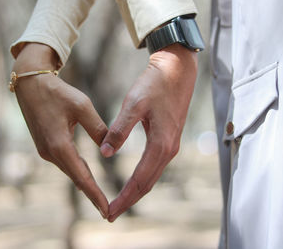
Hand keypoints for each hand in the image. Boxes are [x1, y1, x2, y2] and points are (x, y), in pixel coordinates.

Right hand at [13, 43, 108, 217]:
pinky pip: (64, 162)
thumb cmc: (58, 92)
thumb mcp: (82, 107)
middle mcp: (50, 152)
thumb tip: (109, 149)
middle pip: (75, 178)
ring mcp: (45, 150)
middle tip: (107, 211)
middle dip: (91, 194)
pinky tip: (86, 176)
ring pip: (70, 171)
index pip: (81, 176)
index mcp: (59, 145)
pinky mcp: (44, 146)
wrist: (31, 84)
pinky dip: (77, 171)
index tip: (105, 210)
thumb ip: (97, 129)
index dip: (94, 195)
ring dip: (84, 183)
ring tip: (99, 198)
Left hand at [100, 44, 197, 221]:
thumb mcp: (134, 104)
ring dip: (135, 191)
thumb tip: (106, 153)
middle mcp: (169, 150)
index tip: (109, 212)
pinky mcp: (168, 139)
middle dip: (129, 200)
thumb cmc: (155, 84)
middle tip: (110, 214)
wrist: (177, 69)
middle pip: (147, 184)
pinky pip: (154, 166)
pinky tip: (132, 181)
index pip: (140, 181)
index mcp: (161, 145)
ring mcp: (171, 145)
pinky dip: (142, 178)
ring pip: (151, 177)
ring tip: (119, 202)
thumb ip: (120, 129)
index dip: (124, 198)